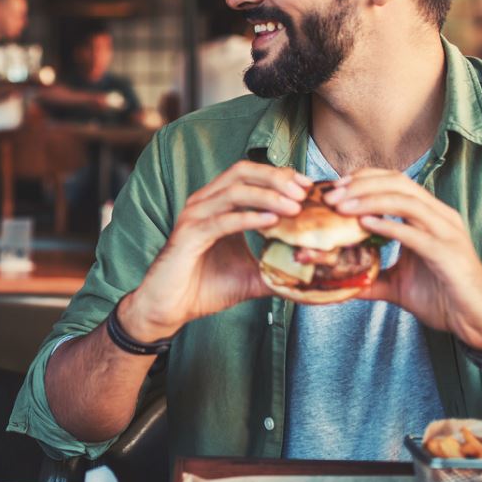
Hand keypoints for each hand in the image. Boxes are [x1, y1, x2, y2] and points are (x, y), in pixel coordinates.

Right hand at [120, 161, 308, 340]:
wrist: (170, 309)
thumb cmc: (205, 288)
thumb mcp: (251, 275)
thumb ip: (277, 267)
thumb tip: (311, 273)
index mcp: (218, 204)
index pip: (251, 175)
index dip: (280, 175)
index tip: (308, 187)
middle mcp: (204, 203)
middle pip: (242, 172)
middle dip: (276, 177)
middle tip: (304, 191)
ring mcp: (195, 216)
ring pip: (234, 191)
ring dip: (268, 195)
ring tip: (295, 206)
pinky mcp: (189, 235)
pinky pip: (223, 220)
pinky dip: (249, 218)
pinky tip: (272, 221)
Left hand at [323, 169, 481, 349]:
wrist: (476, 322)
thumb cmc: (442, 299)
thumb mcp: (397, 284)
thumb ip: (370, 276)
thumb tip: (337, 280)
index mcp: (429, 215)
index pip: (395, 181)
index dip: (363, 179)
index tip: (334, 189)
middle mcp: (440, 216)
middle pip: (398, 183)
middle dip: (360, 185)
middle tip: (331, 197)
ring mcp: (446, 232)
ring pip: (405, 201)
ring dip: (369, 200)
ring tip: (341, 208)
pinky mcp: (447, 252)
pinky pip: (415, 232)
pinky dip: (388, 225)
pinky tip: (365, 224)